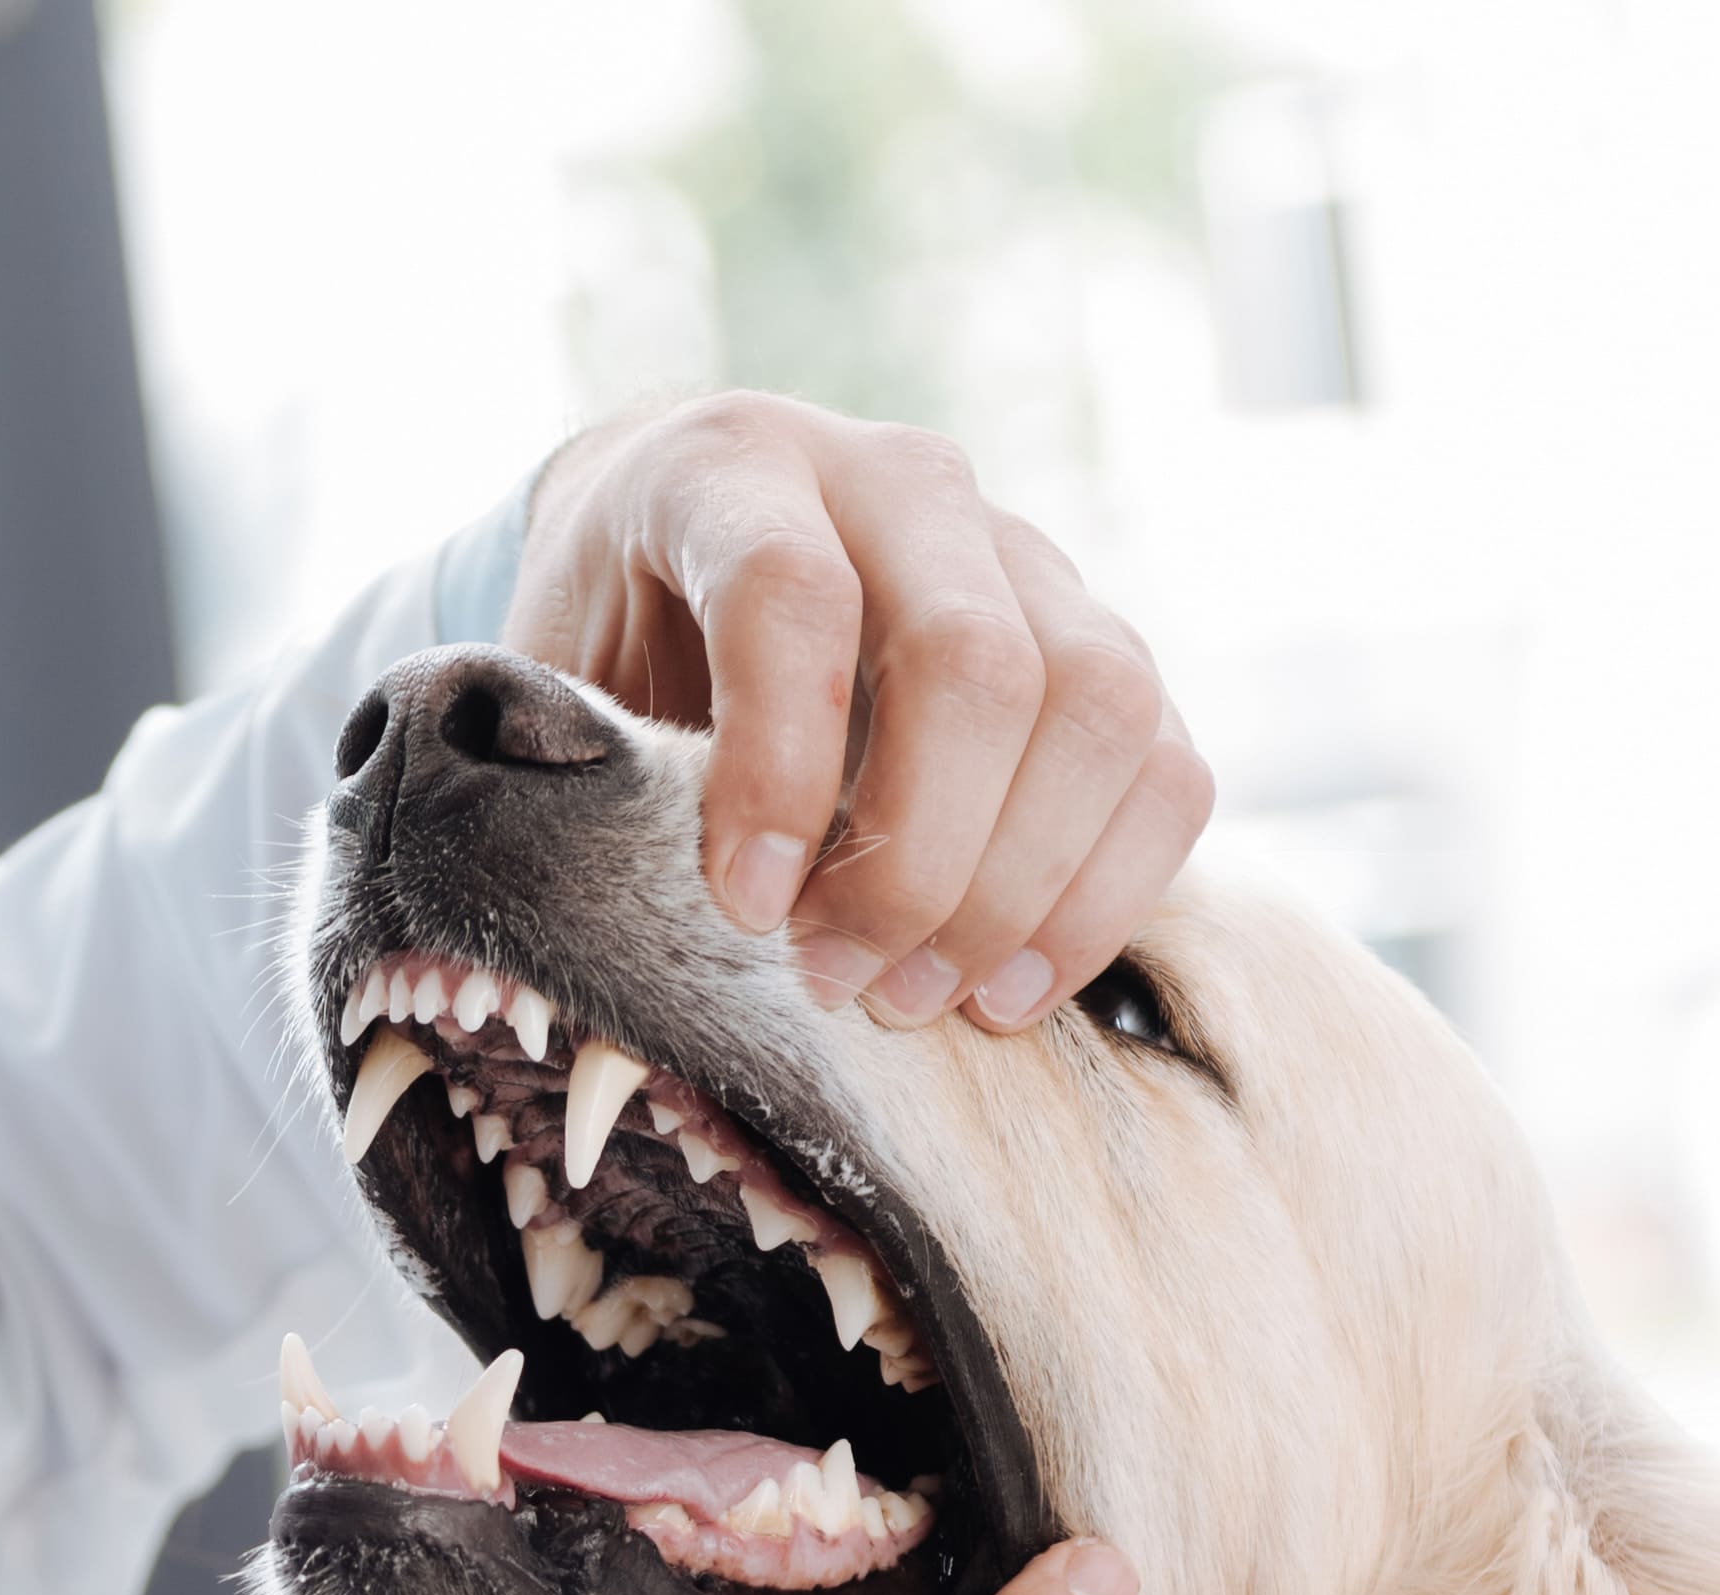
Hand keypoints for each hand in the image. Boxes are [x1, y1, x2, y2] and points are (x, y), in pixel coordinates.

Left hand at [507, 394, 1214, 1033]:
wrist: (689, 550)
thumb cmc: (610, 637)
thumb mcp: (554, 674)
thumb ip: (576, 753)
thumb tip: (604, 903)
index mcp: (736, 467)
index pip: (791, 593)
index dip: (777, 766)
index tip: (744, 911)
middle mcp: (901, 483)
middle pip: (974, 657)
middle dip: (916, 854)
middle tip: (839, 982)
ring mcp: (1023, 554)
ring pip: (1100, 705)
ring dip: (1019, 886)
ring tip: (921, 1002)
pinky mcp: (1100, 643)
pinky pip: (1165, 765)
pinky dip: (1104, 894)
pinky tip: (1008, 989)